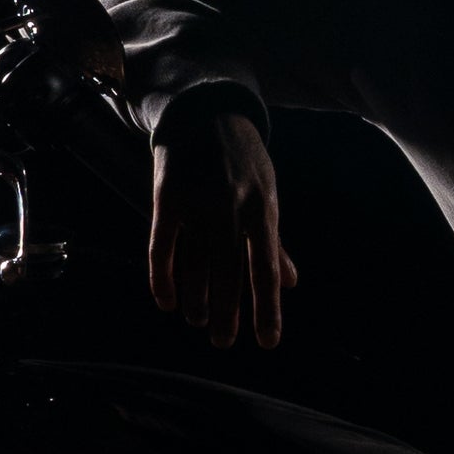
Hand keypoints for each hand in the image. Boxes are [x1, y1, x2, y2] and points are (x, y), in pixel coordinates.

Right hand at [147, 103, 297, 347]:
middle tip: (222, 342)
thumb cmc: (242, 160)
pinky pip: (163, 247)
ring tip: (196, 321)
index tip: (267, 342)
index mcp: (264, 209)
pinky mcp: (167, 196)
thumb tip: (290, 284)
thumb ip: (274, 241)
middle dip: (226, 312)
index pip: (267, 269)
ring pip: (195, 264)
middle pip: (229, 272)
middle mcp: (233, 207)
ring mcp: (199, 202)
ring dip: (195, 298)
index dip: (267, 308)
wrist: (206, 110)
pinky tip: (166, 301)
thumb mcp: (267, 193)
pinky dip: (163, 277)